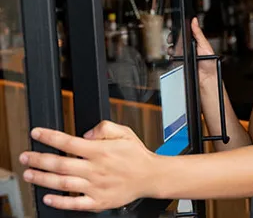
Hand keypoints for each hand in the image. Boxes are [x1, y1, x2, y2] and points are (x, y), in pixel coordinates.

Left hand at [19, 121, 158, 210]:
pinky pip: (75, 203)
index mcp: (100, 151)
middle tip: (25, 157)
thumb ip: (104, 127)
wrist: (151, 176)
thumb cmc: (136, 155)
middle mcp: (95, 168)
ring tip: (29, 174)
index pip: (68, 142)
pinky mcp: (98, 201)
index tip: (36, 133)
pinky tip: (48, 198)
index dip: (49, 137)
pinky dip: (59, 202)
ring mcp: (95, 186)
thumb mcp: (124, 132)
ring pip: (62, 183)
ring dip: (43, 178)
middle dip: (38, 159)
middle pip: (60, 163)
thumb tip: (85, 134)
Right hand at [168, 18, 216, 85]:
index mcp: (195, 41)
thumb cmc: (210, 63)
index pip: (185, 32)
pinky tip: (173, 56)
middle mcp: (189, 47)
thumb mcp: (205, 45)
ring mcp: (184, 55)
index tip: (174, 28)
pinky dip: (171, 56)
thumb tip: (195, 21)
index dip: (179, 29)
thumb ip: (198, 33)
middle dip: (172, 38)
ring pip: (173, 48)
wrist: (207, 78)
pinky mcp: (180, 63)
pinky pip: (172, 58)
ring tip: (173, 49)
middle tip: (171, 38)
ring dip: (171, 47)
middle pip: (177, 40)